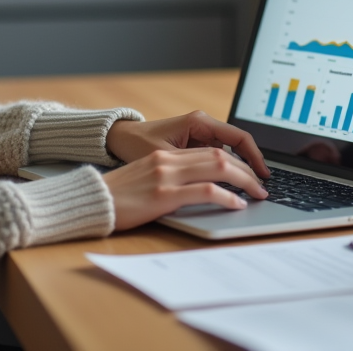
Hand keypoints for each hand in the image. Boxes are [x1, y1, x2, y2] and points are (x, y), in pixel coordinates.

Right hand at [102, 147, 268, 230]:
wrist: (90, 202)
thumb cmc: (116, 196)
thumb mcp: (146, 179)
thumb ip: (171, 177)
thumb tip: (200, 188)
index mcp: (165, 155)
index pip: (211, 148)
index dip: (237, 159)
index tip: (250, 172)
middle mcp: (168, 160)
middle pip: (220, 155)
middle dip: (247, 170)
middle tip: (261, 185)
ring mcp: (166, 175)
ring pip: (218, 168)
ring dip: (244, 181)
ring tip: (257, 194)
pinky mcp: (164, 195)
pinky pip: (205, 191)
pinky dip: (227, 196)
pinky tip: (237, 204)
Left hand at [105, 111, 270, 178]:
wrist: (120, 138)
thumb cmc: (138, 144)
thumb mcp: (166, 159)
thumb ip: (191, 169)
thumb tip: (217, 184)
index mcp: (199, 122)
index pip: (239, 138)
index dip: (254, 158)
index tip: (263, 177)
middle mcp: (203, 124)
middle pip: (238, 146)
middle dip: (251, 168)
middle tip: (261, 190)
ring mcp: (199, 133)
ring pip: (229, 153)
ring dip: (239, 170)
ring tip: (249, 191)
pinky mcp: (194, 143)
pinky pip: (216, 156)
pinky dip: (225, 170)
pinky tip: (231, 187)